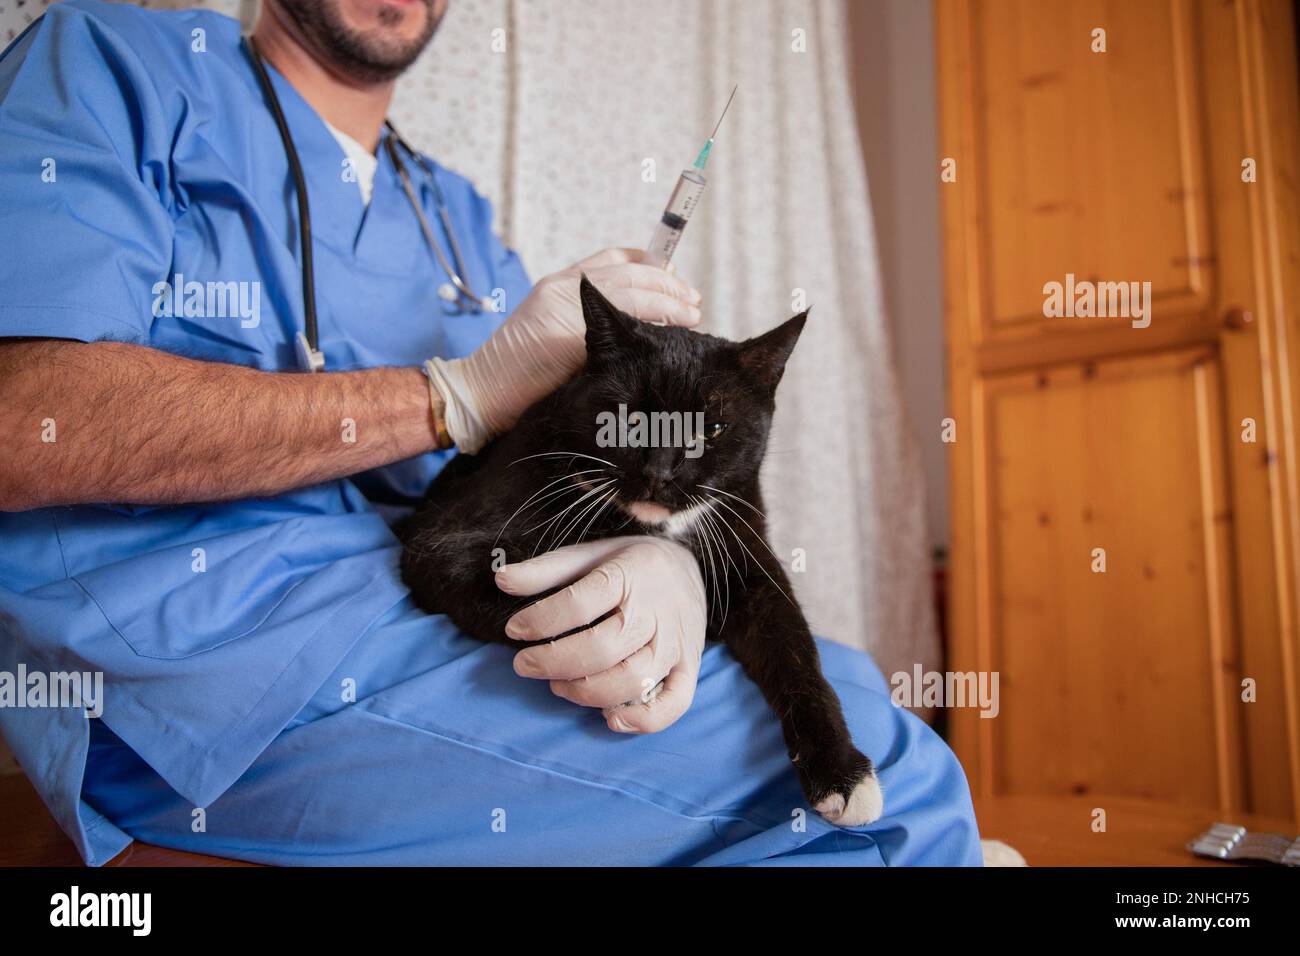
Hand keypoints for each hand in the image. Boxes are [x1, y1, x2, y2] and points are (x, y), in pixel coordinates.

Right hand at [426, 248, 700, 451]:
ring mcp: (565, 306)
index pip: (614, 259)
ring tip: (691, 316)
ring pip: (634, 291)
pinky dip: (650, 322)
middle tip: (694, 301)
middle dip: (669, 285)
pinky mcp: (568, 332)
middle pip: (632, 273)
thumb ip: (589, 324)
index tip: (675, 277)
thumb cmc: (519, 375)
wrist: (482, 392)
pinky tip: (669, 332)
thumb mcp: (554, 336)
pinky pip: (621, 320)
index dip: (650, 263)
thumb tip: (640, 326)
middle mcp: (564, 287)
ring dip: (669, 303)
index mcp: (560, 284)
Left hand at [495, 536, 706, 733]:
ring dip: (586, 692)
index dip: (541, 620)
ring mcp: (676, 643)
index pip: (580, 603)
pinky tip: (609, 719)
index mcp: (630, 575)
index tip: (514, 630)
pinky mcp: (690, 667)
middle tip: (524, 665)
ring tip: (557, 685)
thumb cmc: (630, 564)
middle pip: (602, 648)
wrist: (689, 566)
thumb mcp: (590, 555)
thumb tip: (501, 581)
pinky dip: (643, 720)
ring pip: (632, 681)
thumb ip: (546, 570)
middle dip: (554, 662)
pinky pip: (675, 703)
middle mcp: (656, 612)